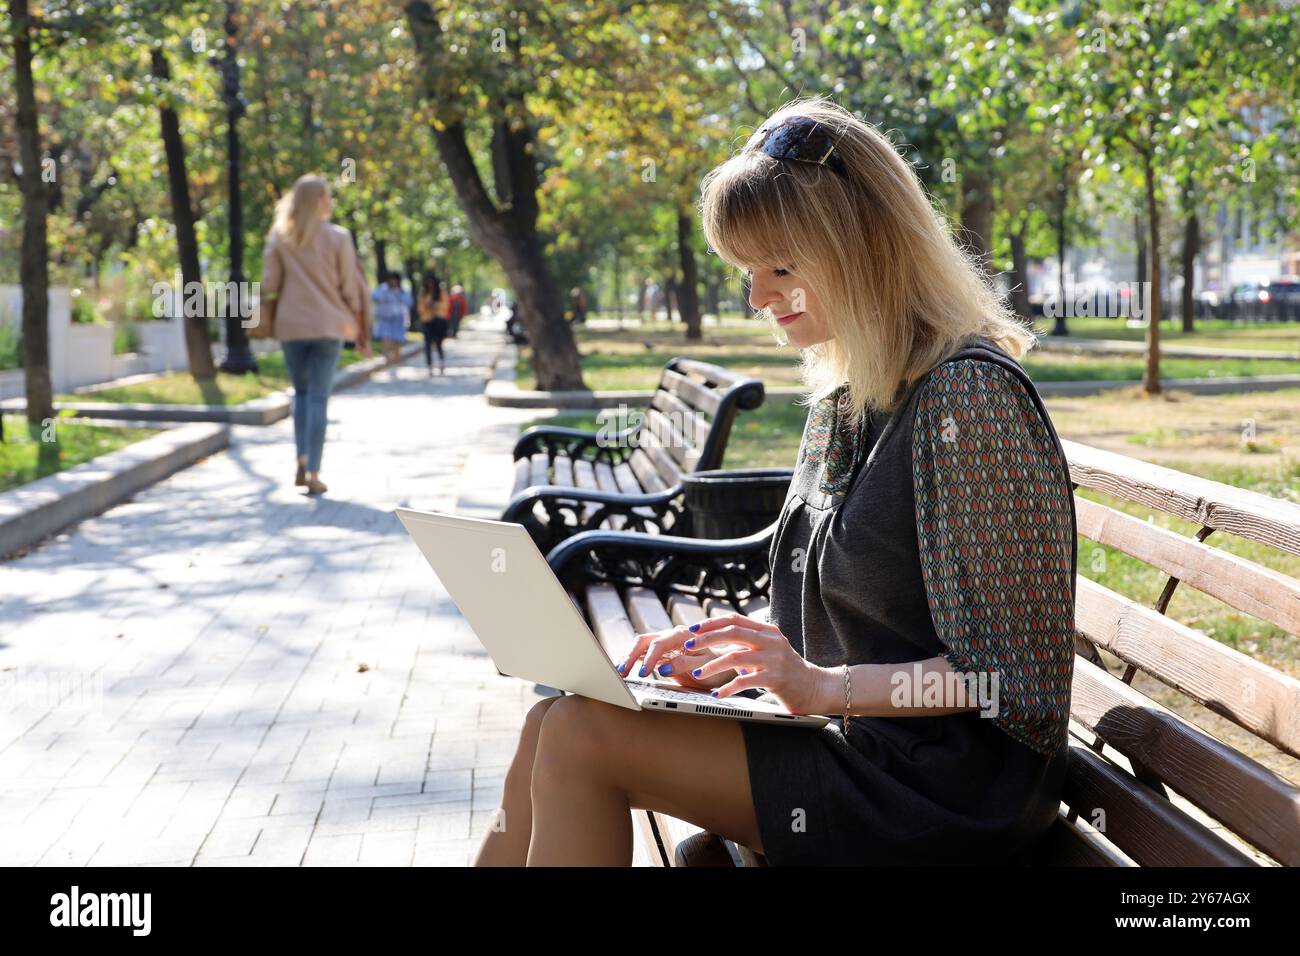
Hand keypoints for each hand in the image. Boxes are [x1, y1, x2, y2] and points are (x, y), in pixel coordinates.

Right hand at [616, 624, 735, 692]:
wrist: (723, 664)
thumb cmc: (716, 664)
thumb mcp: (704, 666)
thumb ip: (684, 664)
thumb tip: (663, 668)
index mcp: (682, 635)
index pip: (659, 644)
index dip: (649, 658)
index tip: (643, 673)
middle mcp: (670, 635)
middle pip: (644, 641)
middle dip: (631, 656)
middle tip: (622, 672)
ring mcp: (664, 643)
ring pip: (640, 645)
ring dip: (628, 657)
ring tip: (618, 672)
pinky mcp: (660, 653)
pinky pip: (642, 653)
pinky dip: (631, 660)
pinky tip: (623, 669)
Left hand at [641, 612, 832, 714]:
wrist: (816, 687)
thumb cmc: (786, 671)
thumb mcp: (768, 651)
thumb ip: (747, 644)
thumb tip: (716, 642)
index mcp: (766, 631)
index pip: (734, 619)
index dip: (711, 623)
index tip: (691, 630)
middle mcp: (771, 640)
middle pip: (733, 632)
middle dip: (706, 639)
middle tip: (688, 647)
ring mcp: (775, 659)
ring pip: (736, 657)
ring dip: (712, 665)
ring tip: (697, 674)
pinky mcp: (777, 679)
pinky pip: (746, 682)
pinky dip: (728, 688)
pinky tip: (717, 694)